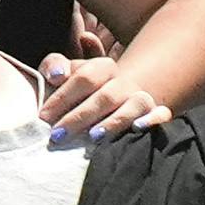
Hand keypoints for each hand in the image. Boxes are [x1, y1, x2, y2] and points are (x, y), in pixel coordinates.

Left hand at [40, 51, 167, 140]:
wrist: (105, 105)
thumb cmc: (76, 92)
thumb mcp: (61, 74)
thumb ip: (54, 66)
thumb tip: (58, 75)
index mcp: (102, 67)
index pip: (84, 77)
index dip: (63, 96)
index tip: (43, 117)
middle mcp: (123, 82)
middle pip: (105, 96)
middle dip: (79, 117)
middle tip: (57, 135)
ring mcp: (139, 99)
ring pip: (133, 106)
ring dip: (113, 122)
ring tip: (93, 137)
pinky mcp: (152, 115)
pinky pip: (161, 115)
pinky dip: (153, 120)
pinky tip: (138, 129)